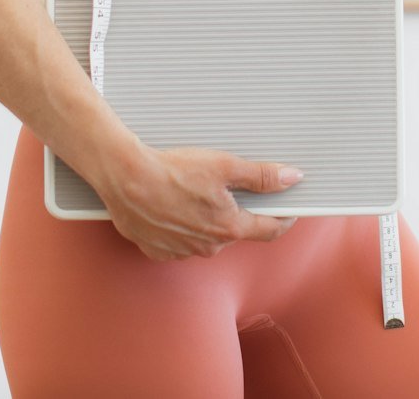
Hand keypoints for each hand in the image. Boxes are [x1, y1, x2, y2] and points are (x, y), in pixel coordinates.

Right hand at [95, 144, 301, 261]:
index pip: (269, 230)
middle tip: (223, 186)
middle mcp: (207, 247)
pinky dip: (179, 226)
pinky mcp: (157, 250)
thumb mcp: (224, 166)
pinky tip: (170, 205)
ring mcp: (181, 252)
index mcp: (228, 228)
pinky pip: (177, 241)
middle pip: (233, 230)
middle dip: (234, 212)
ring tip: (189, 192)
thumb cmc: (173, 171)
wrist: (126, 178)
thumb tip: (292, 178)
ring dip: (204, 219)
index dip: (283, 218)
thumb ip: (262, 176)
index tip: (289, 210)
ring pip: (204, 236)